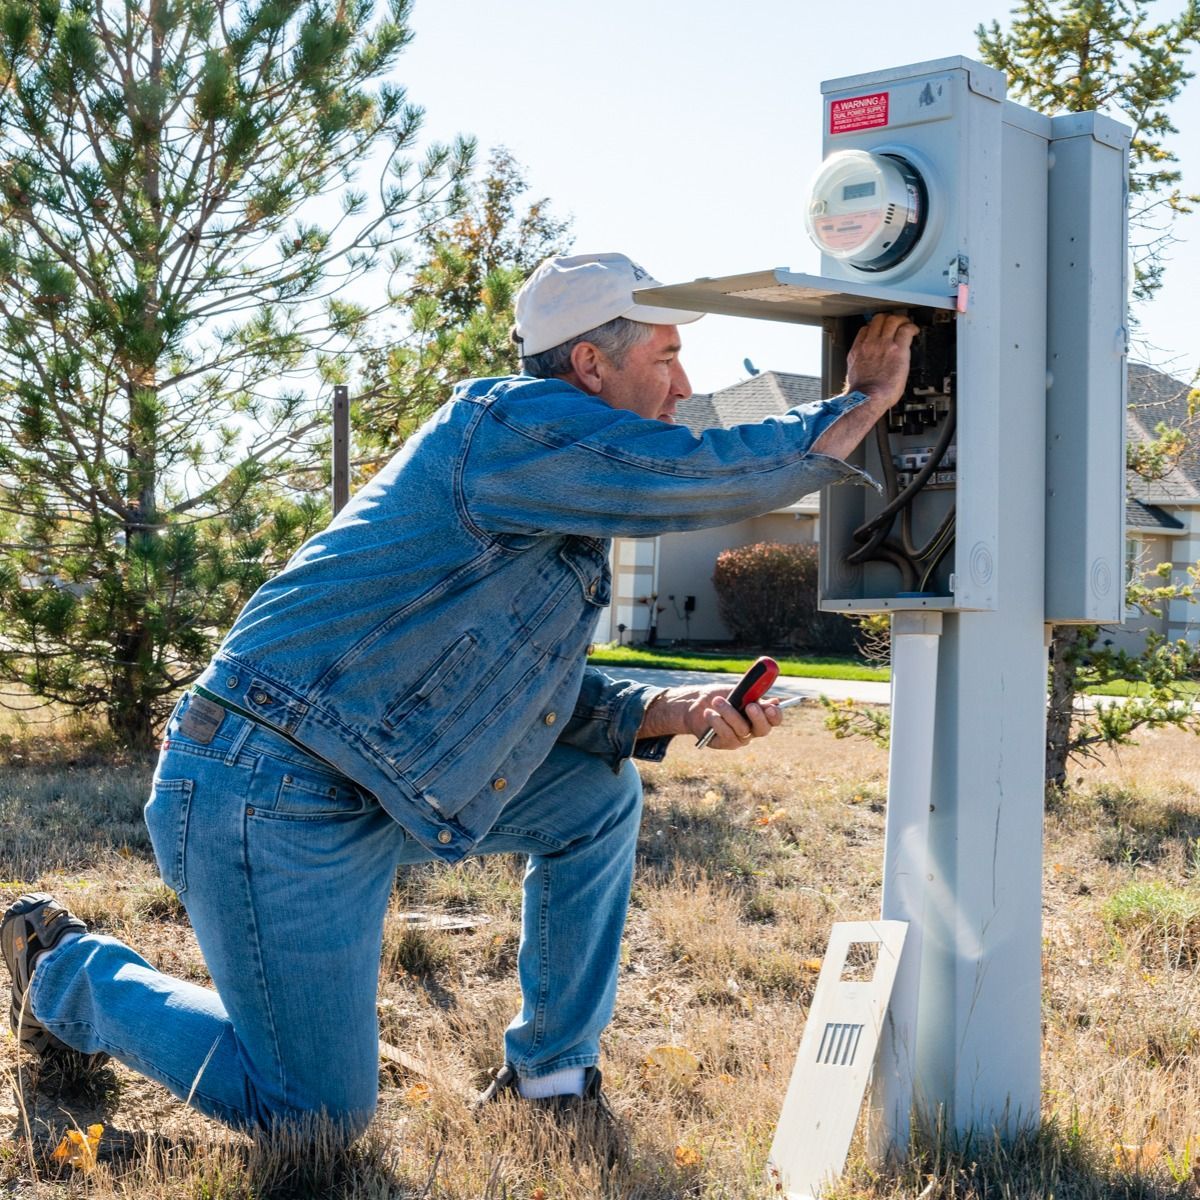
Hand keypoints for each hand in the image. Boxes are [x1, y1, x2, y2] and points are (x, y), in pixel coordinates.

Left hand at [638, 684, 782, 749]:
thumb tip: (773, 699)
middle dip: (758, 717)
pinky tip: (709, 713)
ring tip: (716, 701)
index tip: (771, 706)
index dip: (776, 715)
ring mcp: (739, 738)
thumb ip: (753, 694)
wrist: (695, 705)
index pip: (774, 719)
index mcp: (759, 715)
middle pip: (763, 730)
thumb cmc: (719, 696)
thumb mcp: (736, 691)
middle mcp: (752, 729)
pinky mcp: (725, 744)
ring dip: (729, 713)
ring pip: (742, 730)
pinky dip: (717, 722)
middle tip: (750, 705)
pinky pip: (726, 735)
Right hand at [811, 312, 918, 460]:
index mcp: (857, 351)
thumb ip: (861, 365)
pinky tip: (914, 331)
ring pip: (892, 320)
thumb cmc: (863, 395)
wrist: (867, 399)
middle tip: (896, 324)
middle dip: (888, 319)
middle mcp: (869, 345)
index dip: (875, 327)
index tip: (881, 331)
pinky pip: (906, 330)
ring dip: (901, 320)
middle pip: (878, 319)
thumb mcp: (854, 375)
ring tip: (907, 325)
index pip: (865, 329)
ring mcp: (883, 345)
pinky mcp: (897, 349)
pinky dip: (912, 327)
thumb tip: (867, 367)